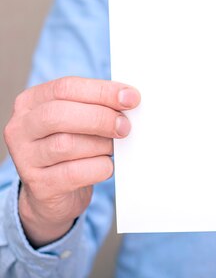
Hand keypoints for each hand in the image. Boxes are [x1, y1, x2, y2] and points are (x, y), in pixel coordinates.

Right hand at [2, 77, 139, 246]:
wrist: (56, 191)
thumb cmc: (73, 147)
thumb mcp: (80, 120)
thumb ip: (98, 106)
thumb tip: (129, 99)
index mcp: (31, 101)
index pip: (65, 88)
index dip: (101, 91)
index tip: (131, 98)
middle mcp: (21, 127)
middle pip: (59, 114)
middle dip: (100, 118)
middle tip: (125, 126)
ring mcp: (25, 158)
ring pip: (66, 144)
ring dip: (101, 145)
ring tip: (112, 148)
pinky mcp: (39, 185)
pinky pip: (74, 173)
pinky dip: (98, 168)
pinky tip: (105, 166)